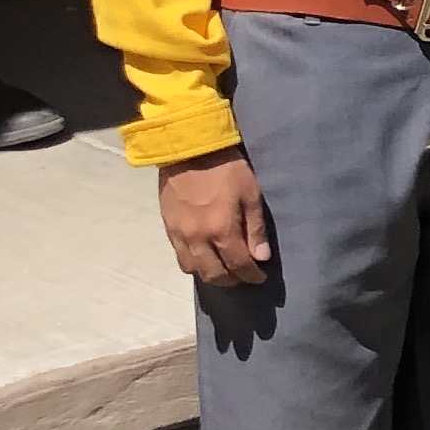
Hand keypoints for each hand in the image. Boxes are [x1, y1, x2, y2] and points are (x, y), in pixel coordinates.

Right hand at [158, 149, 271, 285]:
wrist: (189, 149)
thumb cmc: (226, 168)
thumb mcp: (250, 193)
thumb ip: (255, 229)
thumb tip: (261, 257)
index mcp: (221, 229)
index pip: (238, 265)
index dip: (251, 275)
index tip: (260, 277)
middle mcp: (198, 238)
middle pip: (214, 274)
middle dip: (232, 280)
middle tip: (243, 276)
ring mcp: (179, 235)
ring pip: (193, 269)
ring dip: (211, 275)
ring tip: (224, 269)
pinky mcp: (168, 228)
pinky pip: (180, 256)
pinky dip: (194, 263)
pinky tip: (204, 257)